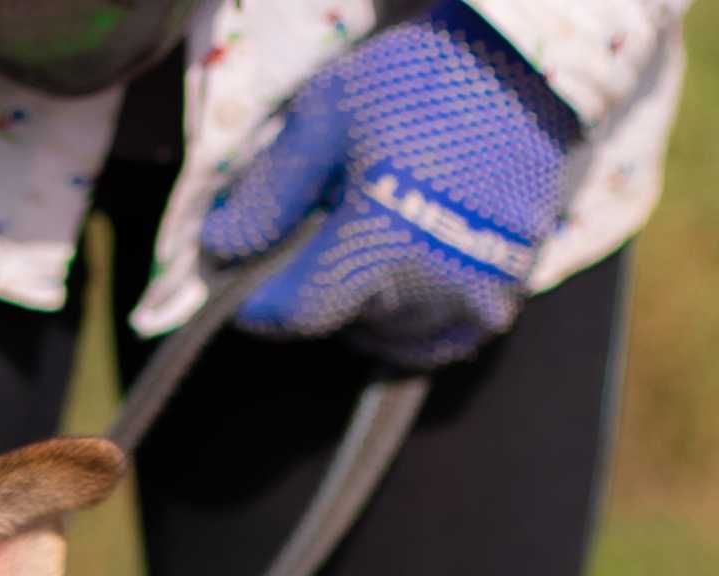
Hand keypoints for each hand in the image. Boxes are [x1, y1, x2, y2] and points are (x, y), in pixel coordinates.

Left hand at [202, 0, 580, 367]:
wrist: (526, 67)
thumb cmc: (420, 81)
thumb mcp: (327, 116)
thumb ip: (268, 194)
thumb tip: (216, 254)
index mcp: (380, 244)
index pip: (294, 314)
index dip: (258, 304)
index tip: (238, 283)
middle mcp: (428, 287)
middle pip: (338, 323)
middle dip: (316, 287)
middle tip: (320, 232)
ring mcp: (470, 300)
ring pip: (384, 335)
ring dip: (363, 304)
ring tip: (369, 239)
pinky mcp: (501, 298)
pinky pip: (434, 341)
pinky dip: (408, 321)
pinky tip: (402, 275)